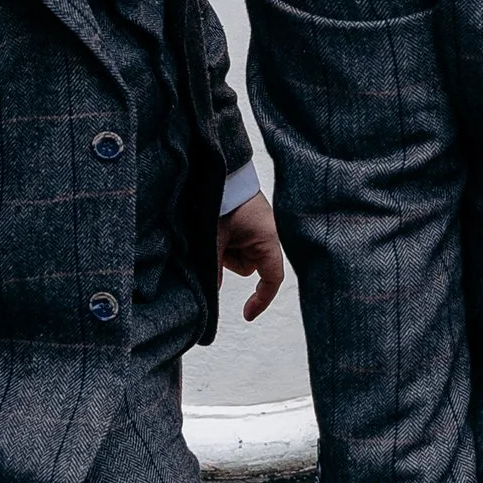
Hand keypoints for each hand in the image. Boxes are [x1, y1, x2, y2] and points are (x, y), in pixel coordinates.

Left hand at [217, 193, 284, 320]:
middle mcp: (266, 233)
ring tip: (214, 227)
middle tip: (214, 243)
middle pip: (249, 266)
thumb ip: (213, 268)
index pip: (272, 278)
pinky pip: (235, 240)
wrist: (219, 168)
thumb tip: (210, 293)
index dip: (261, 300)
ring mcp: (257, 225)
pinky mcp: (246, 218)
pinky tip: (215, 223)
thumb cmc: (222, 198)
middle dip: (229, 261)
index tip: (246, 315)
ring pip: (239, 255)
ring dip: (224, 248)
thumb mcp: (215, 237)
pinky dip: (223, 238)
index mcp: (267, 238)